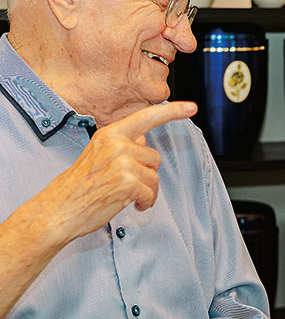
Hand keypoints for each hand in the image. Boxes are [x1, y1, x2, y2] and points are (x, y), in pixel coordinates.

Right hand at [35, 101, 196, 243]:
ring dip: (146, 191)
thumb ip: (122, 144)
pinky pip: (151, 193)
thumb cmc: (78, 186)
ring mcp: (123, 163)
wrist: (58, 210)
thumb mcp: (97, 155)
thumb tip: (144, 138)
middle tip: (127, 185)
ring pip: (155, 177)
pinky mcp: (128, 182)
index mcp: (110, 134)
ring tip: (125, 196)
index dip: (173, 112)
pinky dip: (145, 203)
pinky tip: (131, 205)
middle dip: (146, 174)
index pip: (147, 117)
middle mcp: (117, 144)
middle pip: (155, 158)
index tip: (191, 108)